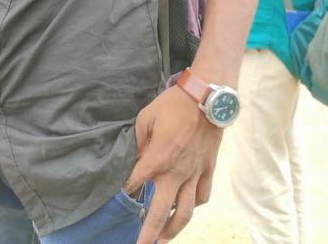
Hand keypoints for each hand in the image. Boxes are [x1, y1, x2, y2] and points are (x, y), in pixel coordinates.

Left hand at [124, 85, 222, 242]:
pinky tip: (186, 208)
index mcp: (158, 158)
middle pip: (162, 211)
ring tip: (164, 238)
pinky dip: (194, 206)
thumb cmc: (173, 104)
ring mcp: (195, 174)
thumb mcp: (146, 117)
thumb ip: (139, 141)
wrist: (207, 98)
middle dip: (150, 232)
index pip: (136, 182)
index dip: (126, 190)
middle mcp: (176, 173)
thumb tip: (136, 158)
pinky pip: (202, 196)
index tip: (119, 195)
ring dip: (174, 228)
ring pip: (186, 212)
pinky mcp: (208, 170)